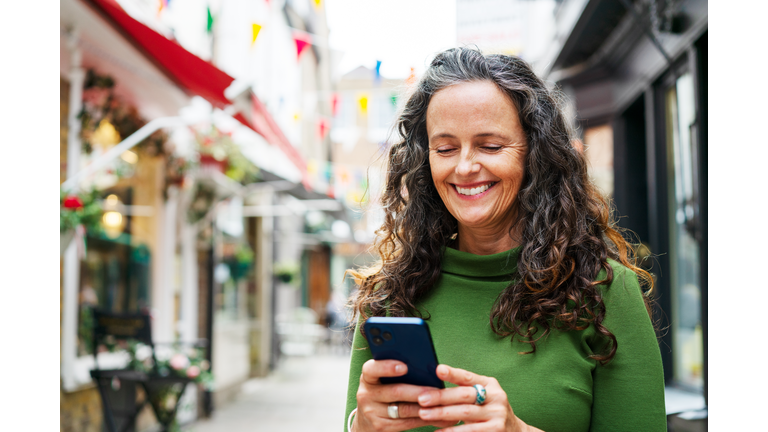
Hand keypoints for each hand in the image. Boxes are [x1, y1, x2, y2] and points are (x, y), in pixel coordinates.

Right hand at [353, 359, 456, 431]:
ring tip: (442, 403)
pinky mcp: (381, 427)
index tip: (404, 367)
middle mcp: (366, 395)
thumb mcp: (381, 381)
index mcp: (368, 378)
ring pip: (404, 409)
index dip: (387, 367)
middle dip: (418, 391)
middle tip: (436, 390)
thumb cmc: (381, 393)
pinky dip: (424, 419)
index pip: (372, 369)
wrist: (366, 420)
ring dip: (425, 407)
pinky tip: (437, 416)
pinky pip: (407, 423)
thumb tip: (425, 365)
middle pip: (395, 391)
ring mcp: (372, 413)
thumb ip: (395, 372)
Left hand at [416, 364, 537, 431]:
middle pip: (465, 395)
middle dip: (441, 396)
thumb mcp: (483, 395)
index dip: (453, 373)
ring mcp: (497, 416)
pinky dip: (452, 431)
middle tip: (422, 398)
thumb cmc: (489, 410)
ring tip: (424, 414)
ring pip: (465, 414)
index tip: (438, 369)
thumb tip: (434, 377)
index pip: (469, 377)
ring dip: (442, 414)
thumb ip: (464, 388)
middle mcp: (497, 397)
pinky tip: (439, 431)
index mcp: (491, 384)